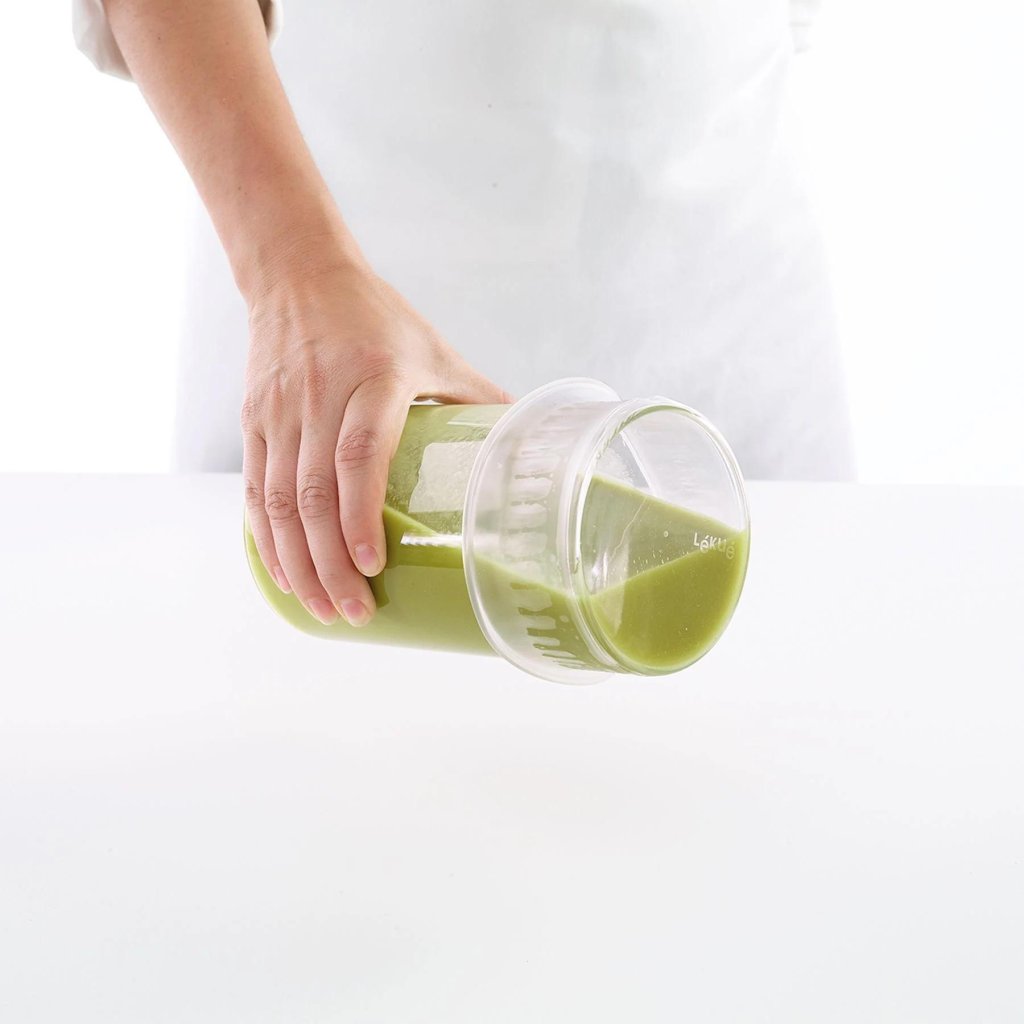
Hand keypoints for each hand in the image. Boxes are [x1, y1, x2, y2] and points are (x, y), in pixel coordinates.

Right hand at [241, 254, 511, 625]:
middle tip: (355, 613)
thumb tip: (525, 443)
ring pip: (279, 501)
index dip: (361, 516)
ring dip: (298, 563)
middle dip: (331, 564)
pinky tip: (285, 573)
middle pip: (315, 494)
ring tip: (322, 609)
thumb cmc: (375, 314)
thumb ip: (476, 395)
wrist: (298, 274)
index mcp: (373, 378)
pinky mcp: (254, 420)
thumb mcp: (434, 348)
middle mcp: (319, 397)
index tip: (374, 565)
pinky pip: (255, 489)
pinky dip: (266, 538)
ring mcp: (280, 411)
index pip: (359, 455)